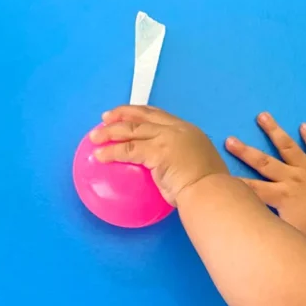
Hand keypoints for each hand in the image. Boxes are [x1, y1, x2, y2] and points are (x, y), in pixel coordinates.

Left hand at [91, 106, 227, 206]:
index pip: (160, 116)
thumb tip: (173, 174)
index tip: (127, 115)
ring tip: (95, 138)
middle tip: (105, 118)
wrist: (211, 192)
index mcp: (189, 131)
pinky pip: (128, 149)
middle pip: (143, 116)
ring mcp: (166, 138)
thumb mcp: (200, 168)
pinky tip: (100, 156)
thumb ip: (185, 163)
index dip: (141, 113)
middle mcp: (178, 130)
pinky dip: (111, 152)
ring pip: (131, 130)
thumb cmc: (208, 188)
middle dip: (122, 114)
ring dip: (110, 132)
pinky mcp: (156, 151)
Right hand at [226, 113, 305, 241]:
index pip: (253, 188)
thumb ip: (271, 220)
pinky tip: (304, 125)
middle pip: (264, 162)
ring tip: (263, 115)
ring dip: (274, 130)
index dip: (236, 183)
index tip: (219, 176)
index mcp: (282, 196)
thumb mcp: (289, 230)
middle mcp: (292, 178)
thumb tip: (254, 216)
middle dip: (245, 151)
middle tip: (230, 140)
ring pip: (288, 146)